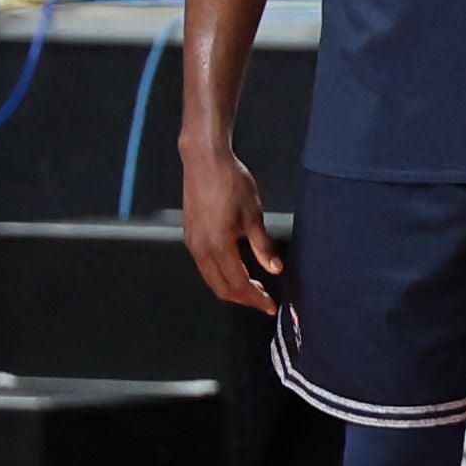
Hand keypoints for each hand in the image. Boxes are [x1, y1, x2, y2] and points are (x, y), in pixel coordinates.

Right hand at [180, 140, 278, 312]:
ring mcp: (192, 242)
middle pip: (222, 288)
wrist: (205, 159)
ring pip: (211, 279)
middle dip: (244, 299)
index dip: (256, 299)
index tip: (270, 306)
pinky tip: (235, 269)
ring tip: (253, 288)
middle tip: (264, 300)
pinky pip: (204, 266)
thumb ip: (263, 246)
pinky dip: (220, 275)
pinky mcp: (190, 235)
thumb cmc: (229, 180)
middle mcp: (201, 248)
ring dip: (231, 288)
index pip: (239, 284)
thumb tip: (275, 269)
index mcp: (218, 245)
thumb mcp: (253, 214)